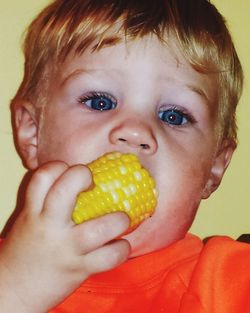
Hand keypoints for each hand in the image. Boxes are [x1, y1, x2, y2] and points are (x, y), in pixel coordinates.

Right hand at [0, 162, 129, 312]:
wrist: (14, 290)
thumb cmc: (28, 248)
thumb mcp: (30, 220)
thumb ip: (48, 201)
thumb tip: (86, 182)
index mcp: (33, 212)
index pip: (43, 177)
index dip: (60, 166)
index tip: (70, 171)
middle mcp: (48, 226)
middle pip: (65, 190)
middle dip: (83, 176)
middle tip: (93, 183)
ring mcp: (65, 249)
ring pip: (97, 229)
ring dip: (117, 220)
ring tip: (121, 218)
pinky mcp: (78, 269)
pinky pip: (107, 258)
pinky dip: (121, 249)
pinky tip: (121, 245)